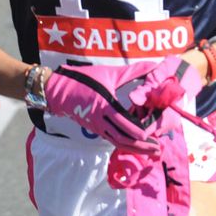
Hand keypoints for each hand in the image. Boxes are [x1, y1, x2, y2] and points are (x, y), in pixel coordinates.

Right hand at [45, 59, 183, 152]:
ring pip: (117, 141)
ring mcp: (96, 126)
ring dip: (134, 147)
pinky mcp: (94, 129)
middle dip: (140, 145)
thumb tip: (154, 64)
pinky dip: (125, 144)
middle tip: (157, 149)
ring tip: (150, 151)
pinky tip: (136, 145)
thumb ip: (133, 71)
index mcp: (104, 106)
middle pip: (122, 137)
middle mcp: (99, 120)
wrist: (58, 90)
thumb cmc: (84, 79)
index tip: (151, 138)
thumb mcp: (109, 74)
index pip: (122, 123)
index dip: (137, 132)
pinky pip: (111, 139)